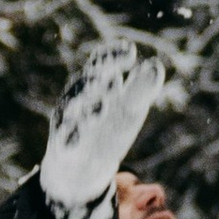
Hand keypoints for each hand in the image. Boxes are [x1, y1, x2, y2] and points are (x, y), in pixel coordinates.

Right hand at [38, 39, 166, 218]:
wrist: (84, 168)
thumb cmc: (109, 131)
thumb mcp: (129, 111)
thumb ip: (141, 88)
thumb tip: (156, 64)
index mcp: (95, 87)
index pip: (102, 65)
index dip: (113, 56)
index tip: (130, 50)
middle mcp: (78, 99)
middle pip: (87, 84)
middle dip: (99, 77)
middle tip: (113, 72)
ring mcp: (67, 121)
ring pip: (74, 110)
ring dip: (87, 106)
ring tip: (104, 105)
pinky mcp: (63, 145)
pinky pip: (66, 140)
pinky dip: (73, 138)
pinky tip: (82, 137)